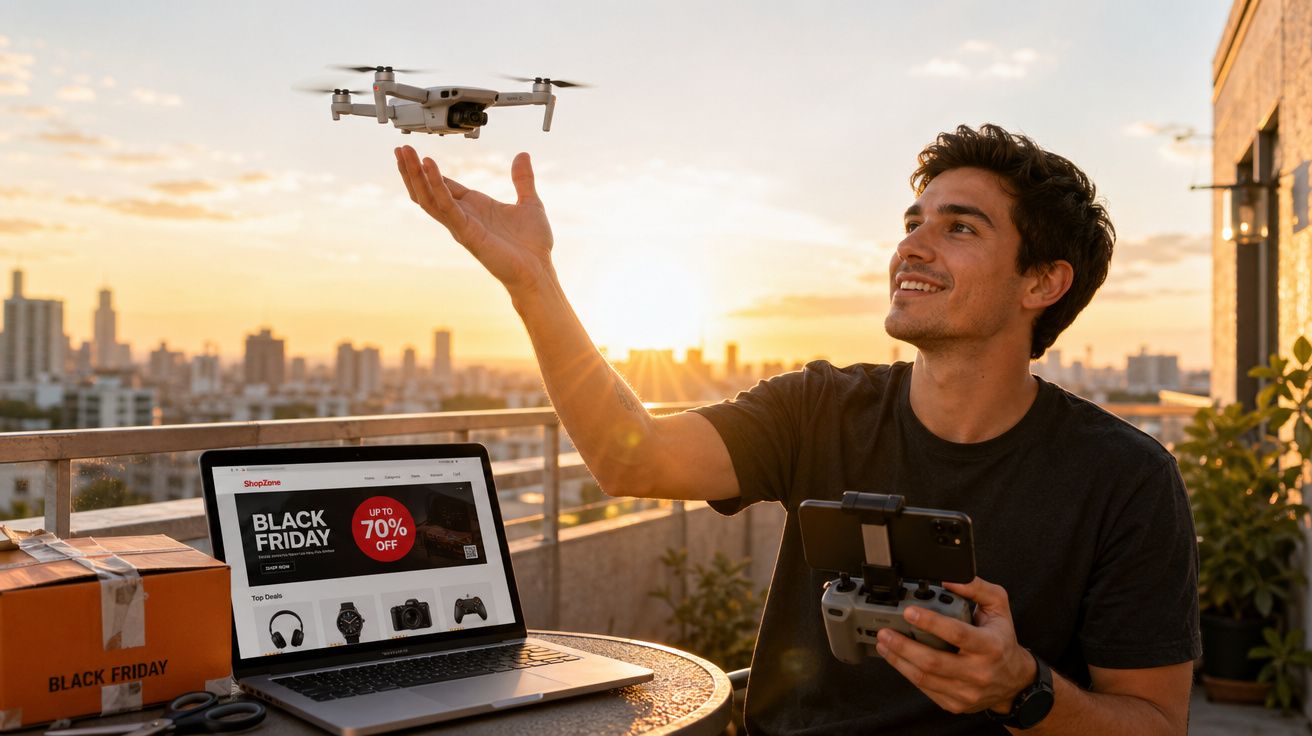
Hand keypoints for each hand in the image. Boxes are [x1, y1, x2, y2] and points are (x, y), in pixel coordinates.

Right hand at [394, 145, 554, 294]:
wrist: (538, 270)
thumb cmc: (533, 244)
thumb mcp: (530, 202)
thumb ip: (523, 179)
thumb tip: (522, 155)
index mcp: (475, 206)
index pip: (443, 185)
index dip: (427, 170)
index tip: (413, 153)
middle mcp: (464, 215)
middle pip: (428, 190)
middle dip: (413, 170)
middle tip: (401, 148)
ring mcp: (462, 225)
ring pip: (429, 197)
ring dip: (415, 175)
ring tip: (405, 153)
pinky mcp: (466, 232)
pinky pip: (446, 206)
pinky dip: (436, 185)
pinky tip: (429, 167)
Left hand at [874, 577, 1035, 714]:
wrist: (1014, 681)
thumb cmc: (1002, 640)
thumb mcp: (998, 608)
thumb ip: (977, 588)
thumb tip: (948, 580)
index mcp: (990, 646)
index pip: (957, 634)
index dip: (930, 622)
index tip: (909, 611)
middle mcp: (979, 672)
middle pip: (933, 661)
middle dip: (903, 646)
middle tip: (885, 632)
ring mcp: (966, 692)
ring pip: (924, 677)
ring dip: (898, 660)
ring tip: (883, 643)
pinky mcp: (955, 704)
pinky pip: (925, 689)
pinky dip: (907, 673)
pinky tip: (897, 659)